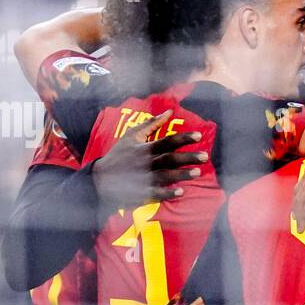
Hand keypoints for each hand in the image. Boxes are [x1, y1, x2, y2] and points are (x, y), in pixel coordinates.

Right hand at [89, 109, 207, 211]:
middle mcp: (145, 163)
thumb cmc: (118, 156)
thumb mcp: (130, 137)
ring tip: (198, 173)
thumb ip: (150, 124)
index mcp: (144, 149)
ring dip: (182, 175)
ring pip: (165, 175)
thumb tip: (169, 111)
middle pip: (169, 159)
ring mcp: (143, 178)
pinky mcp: (141, 193)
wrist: (99, 180)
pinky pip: (156, 193)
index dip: (183, 138)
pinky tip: (180, 192)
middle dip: (187, 158)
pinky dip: (167, 193)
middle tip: (205, 157)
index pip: (167, 141)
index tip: (198, 136)